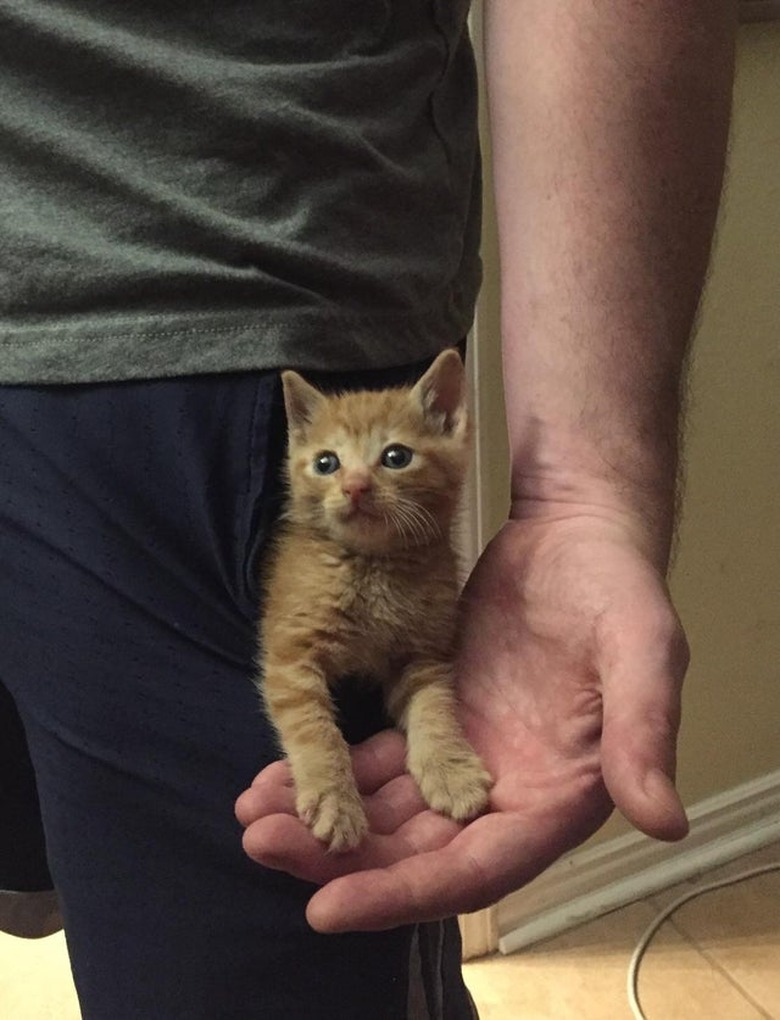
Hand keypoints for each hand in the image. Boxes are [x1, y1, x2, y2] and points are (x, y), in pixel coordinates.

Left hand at [236, 512, 689, 932]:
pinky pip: (379, 759)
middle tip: (264, 845)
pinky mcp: (437, 714)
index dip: (406, 892)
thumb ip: (645, 730)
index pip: (478, 867)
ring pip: (390, 810)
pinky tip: (279, 771)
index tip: (328, 904)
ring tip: (254, 814)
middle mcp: (509, 791)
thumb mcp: (642, 647)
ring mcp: (469, 755)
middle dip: (342, 858)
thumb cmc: (615, 585)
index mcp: (559, 795)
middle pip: (420, 852)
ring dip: (326, 817)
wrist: (574, 532)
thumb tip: (663, 822)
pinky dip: (334, 769)